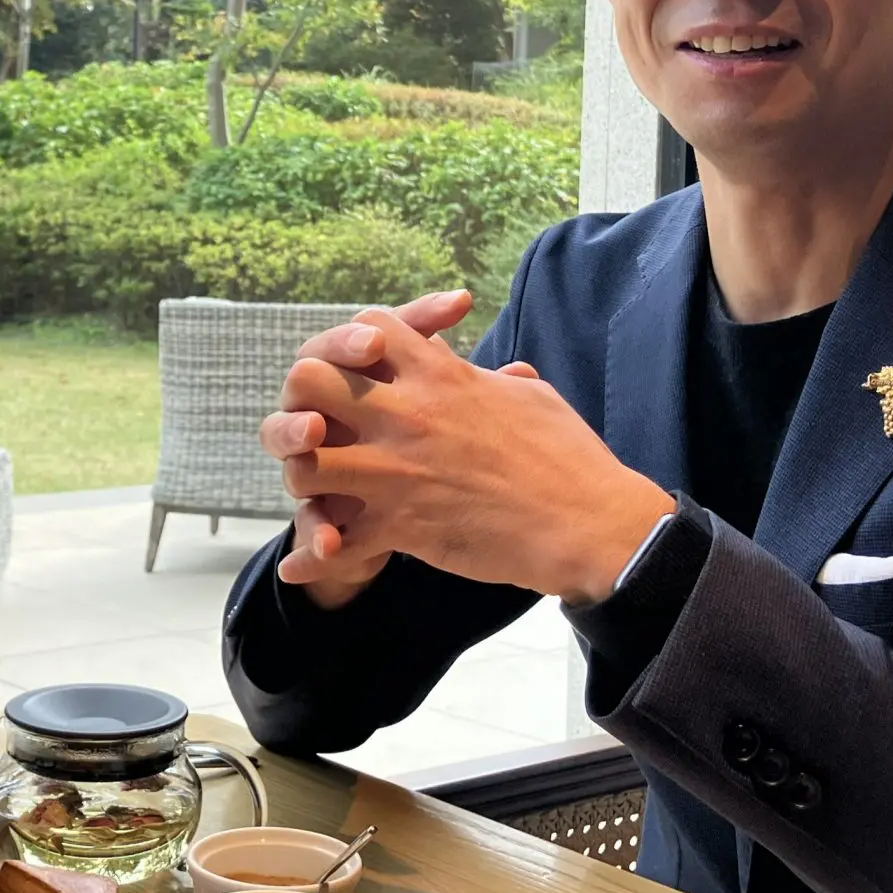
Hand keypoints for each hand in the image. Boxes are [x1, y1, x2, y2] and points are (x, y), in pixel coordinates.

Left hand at [270, 305, 674, 604]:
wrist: (589, 524)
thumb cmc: (570, 458)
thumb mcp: (533, 398)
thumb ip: (497, 382)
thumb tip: (499, 373)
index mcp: (440, 376)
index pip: (370, 326)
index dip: (355, 343)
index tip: (361, 370)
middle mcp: (407, 415)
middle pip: (308, 382)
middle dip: (305, 403)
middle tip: (321, 429)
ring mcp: (397, 472)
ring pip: (303, 463)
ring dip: (306, 477)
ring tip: (324, 492)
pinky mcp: (400, 526)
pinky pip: (334, 544)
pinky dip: (315, 560)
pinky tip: (307, 566)